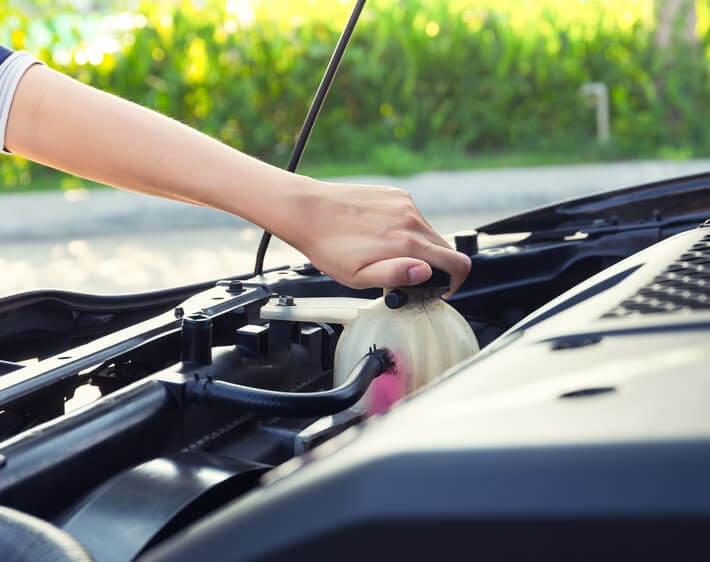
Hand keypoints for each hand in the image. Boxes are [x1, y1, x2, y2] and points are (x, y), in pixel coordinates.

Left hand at [276, 179, 470, 292]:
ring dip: (418, 247)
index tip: (440, 288)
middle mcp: (411, 220)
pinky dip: (406, 229)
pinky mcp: (396, 194)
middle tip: (408, 276)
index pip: (457, 263)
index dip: (455, 282)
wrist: (308, 211)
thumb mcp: (358, 277)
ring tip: (387, 254)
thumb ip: (395, 276)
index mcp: (406, 244)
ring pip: (428, 232)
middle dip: (434, 266)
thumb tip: (426, 272)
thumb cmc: (328, 247)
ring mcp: (405, 204)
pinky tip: (381, 235)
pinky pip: (413, 216)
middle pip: (445, 248)